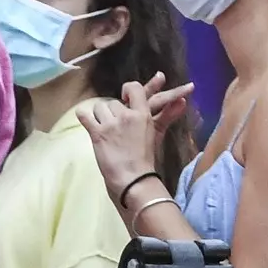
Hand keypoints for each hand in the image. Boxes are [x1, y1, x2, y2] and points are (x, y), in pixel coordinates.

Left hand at [77, 76, 194, 200]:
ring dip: (101, 116)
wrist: (133, 179)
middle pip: (114, 102)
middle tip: (116, 128)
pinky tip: (84, 117)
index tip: (126, 97)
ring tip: (105, 130)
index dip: (127, 90)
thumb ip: (168, 115)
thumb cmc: (145, 158)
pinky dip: (83, 116)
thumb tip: (183, 101)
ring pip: (99, 107)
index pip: (133, 88)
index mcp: (142, 114)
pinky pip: (85, 116)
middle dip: (114, 113)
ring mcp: (111, 124)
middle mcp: (126, 116)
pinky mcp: (97, 134)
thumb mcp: (157, 134)